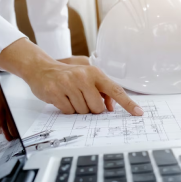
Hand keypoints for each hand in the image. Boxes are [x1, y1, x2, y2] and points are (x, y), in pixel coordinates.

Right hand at [0, 39, 142, 115]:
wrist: (41, 69)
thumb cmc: (69, 76)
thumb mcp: (88, 78)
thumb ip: (102, 91)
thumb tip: (111, 107)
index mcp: (95, 73)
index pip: (115, 90)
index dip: (128, 103)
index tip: (138, 112)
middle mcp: (83, 77)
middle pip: (98, 108)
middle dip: (91, 108)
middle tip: (82, 98)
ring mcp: (68, 84)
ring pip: (83, 111)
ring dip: (78, 109)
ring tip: (71, 96)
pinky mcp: (55, 92)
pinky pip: (69, 111)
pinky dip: (67, 109)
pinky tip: (63, 98)